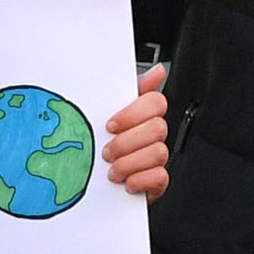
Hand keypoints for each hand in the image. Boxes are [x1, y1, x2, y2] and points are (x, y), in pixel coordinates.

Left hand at [103, 65, 168, 200]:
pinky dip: (140, 181)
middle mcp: (155, 135)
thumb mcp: (108, 111)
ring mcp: (158, 158)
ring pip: (159, 153)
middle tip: (108, 151)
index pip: (156, 102)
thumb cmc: (103, 143)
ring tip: (113, 170)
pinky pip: (161, 177)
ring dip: (130, 163)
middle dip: (127, 142)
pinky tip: (127, 182)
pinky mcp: (158, 181)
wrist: (93, 181)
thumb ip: (130, 90)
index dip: (133, 113)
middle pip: (158, 128)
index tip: (111, 124)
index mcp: (144, 115)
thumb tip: (158, 71)